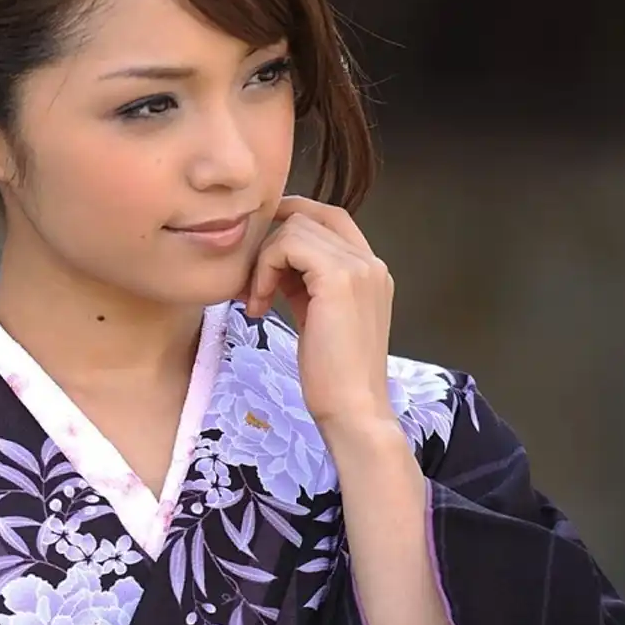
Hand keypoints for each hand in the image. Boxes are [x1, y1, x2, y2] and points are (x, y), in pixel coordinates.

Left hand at [237, 196, 399, 446]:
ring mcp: (360, 267)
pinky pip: (288, 245)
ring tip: (257, 300)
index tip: (259, 247)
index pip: (329, 216)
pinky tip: (259, 304)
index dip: (291, 218)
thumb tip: (272, 260)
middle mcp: (371, 262)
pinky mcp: (340, 278)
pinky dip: (264, 270)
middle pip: (309, 216)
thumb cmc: (330, 372)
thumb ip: (302, 282)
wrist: (352, 408)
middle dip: (270, 242)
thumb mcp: (315, 314)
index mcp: (370, 270)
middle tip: (252, 284)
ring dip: (263, 260)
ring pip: (295, 228)